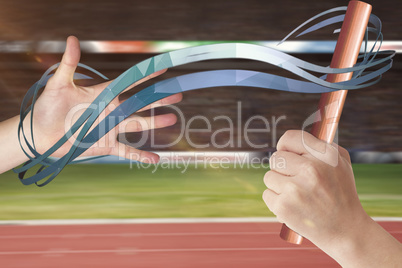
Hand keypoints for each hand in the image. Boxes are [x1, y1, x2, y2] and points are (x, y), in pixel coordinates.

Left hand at [28, 36, 181, 162]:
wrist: (39, 134)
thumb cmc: (47, 107)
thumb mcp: (58, 84)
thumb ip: (69, 64)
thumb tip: (72, 39)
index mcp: (103, 94)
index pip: (129, 83)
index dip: (145, 76)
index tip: (162, 69)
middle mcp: (111, 110)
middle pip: (140, 103)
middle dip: (158, 99)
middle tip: (177, 94)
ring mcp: (110, 128)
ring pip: (138, 124)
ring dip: (155, 122)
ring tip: (173, 118)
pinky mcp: (106, 145)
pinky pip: (127, 150)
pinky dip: (141, 155)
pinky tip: (155, 158)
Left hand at [263, 130, 365, 244]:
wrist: (346, 231)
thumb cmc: (341, 193)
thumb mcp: (340, 163)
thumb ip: (319, 146)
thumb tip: (290, 138)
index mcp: (325, 155)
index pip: (290, 138)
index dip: (284, 145)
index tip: (285, 152)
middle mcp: (310, 170)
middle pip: (276, 158)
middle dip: (282, 169)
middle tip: (297, 181)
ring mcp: (295, 189)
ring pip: (269, 176)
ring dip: (278, 186)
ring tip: (298, 196)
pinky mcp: (284, 206)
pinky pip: (267, 194)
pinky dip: (276, 201)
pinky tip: (294, 207)